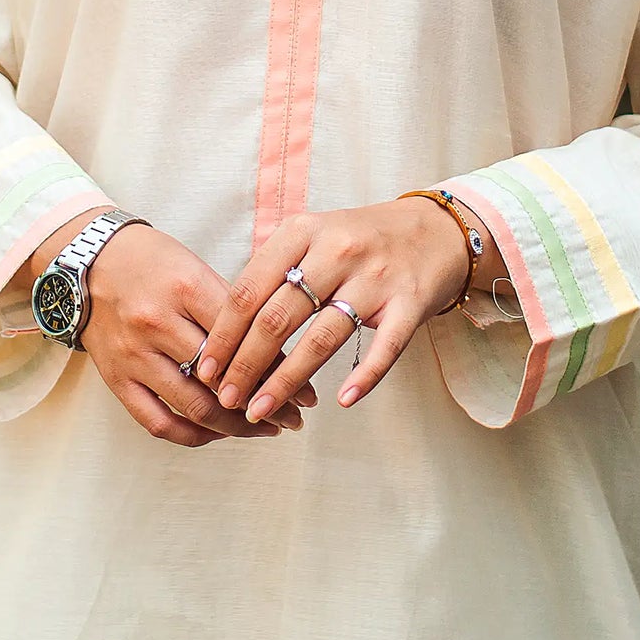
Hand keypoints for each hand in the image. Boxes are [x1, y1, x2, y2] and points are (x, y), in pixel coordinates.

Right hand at [79, 221, 316, 448]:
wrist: (90, 262)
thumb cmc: (153, 261)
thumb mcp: (196, 268)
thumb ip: (232, 309)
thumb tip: (279, 353)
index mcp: (185, 287)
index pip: (243, 337)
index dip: (280, 366)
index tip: (306, 387)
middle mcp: (158, 323)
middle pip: (222, 377)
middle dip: (265, 402)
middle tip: (295, 416)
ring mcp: (135, 355)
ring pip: (193, 407)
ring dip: (236, 426)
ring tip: (266, 429)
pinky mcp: (117, 379)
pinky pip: (158, 422)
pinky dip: (193, 435)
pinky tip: (219, 434)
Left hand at [194, 200, 469, 422]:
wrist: (436, 230)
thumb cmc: (361, 239)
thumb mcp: (313, 235)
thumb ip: (274, 269)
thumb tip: (223, 327)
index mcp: (304, 231)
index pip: (250, 289)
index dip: (223, 333)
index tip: (204, 367)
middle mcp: (337, 250)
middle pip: (278, 317)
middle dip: (245, 364)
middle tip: (225, 398)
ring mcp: (376, 277)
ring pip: (321, 338)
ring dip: (286, 381)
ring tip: (260, 410)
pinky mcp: (410, 303)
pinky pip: (384, 348)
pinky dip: (364, 377)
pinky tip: (342, 402)